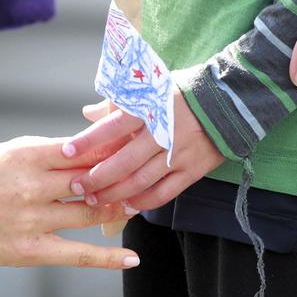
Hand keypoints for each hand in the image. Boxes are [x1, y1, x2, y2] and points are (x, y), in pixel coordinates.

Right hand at [0, 136, 139, 268]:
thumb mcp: (2, 151)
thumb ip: (42, 152)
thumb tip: (81, 150)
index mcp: (25, 153)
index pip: (83, 148)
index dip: (111, 149)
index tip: (130, 148)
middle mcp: (32, 185)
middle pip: (92, 178)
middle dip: (119, 176)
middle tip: (140, 174)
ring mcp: (31, 219)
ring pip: (90, 211)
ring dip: (115, 207)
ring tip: (133, 202)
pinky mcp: (29, 250)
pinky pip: (77, 253)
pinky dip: (107, 257)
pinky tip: (131, 258)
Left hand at [62, 95, 223, 210]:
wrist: (230, 101)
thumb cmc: (183, 92)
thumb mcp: (151, 89)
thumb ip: (117, 103)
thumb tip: (88, 112)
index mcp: (149, 109)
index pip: (111, 127)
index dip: (87, 142)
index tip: (66, 153)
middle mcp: (161, 133)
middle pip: (122, 163)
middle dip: (95, 178)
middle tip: (76, 187)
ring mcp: (178, 155)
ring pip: (140, 182)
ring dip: (114, 194)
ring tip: (95, 200)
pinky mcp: (192, 170)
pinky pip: (164, 193)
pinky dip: (144, 202)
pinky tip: (127, 207)